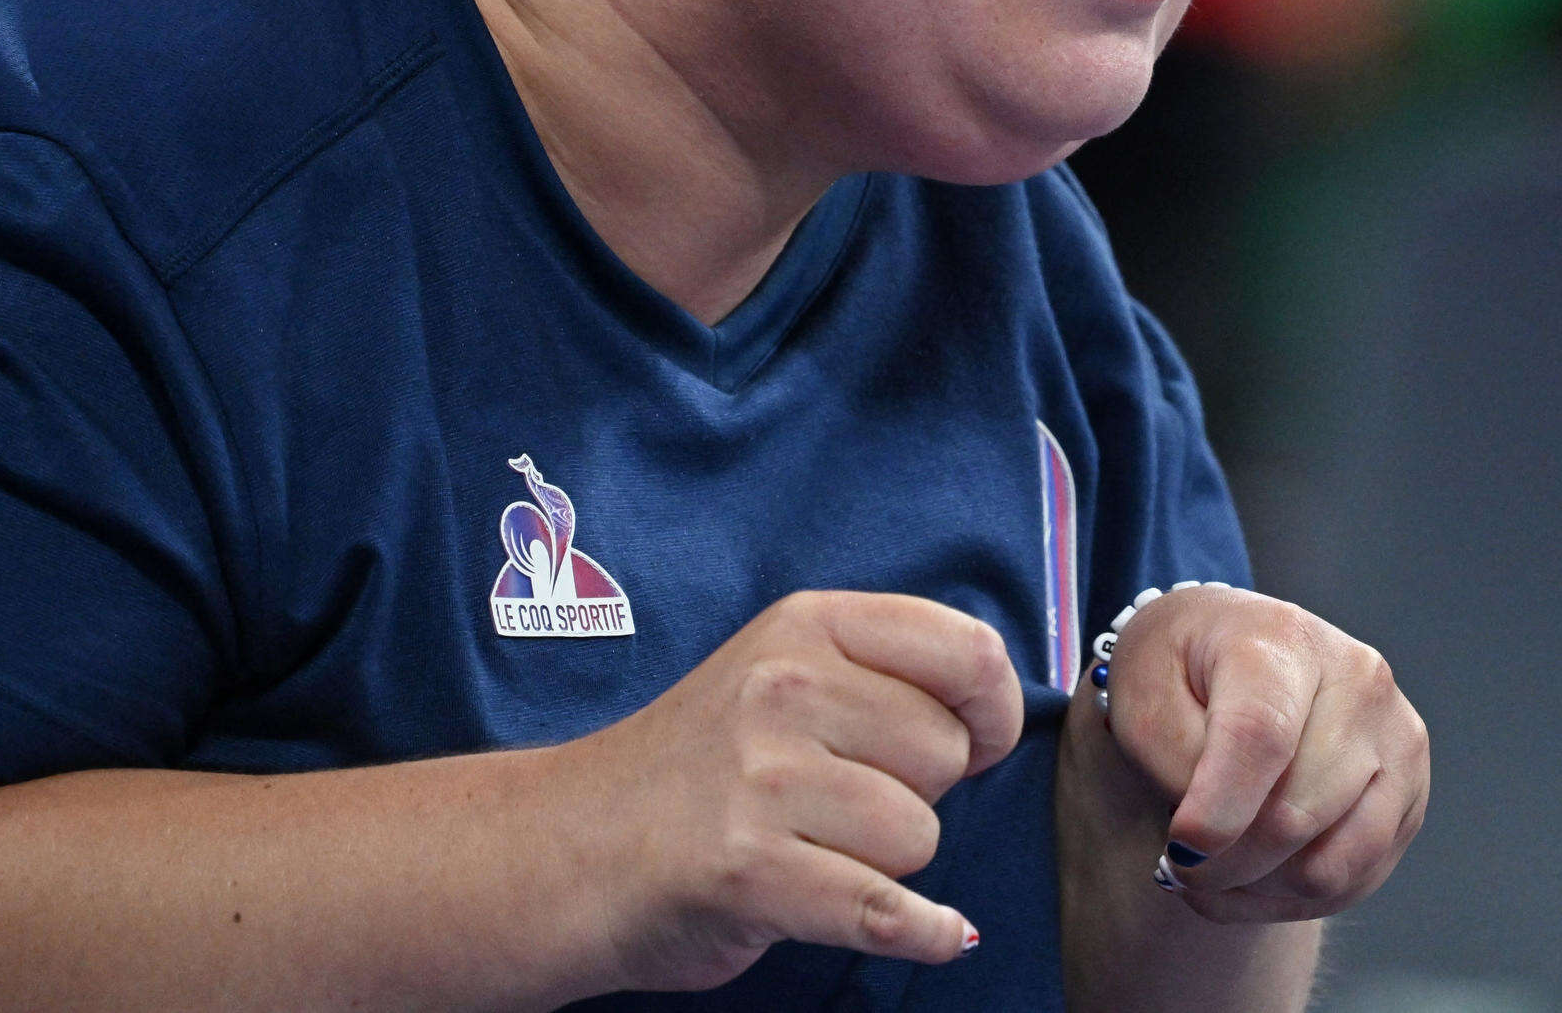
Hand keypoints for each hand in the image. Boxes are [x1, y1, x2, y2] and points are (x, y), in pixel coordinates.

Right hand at [560, 591, 1023, 990]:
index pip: (966, 650)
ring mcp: (761, 778)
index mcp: (807, 627)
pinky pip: (883, 908)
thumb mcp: (784, 674)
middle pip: (947, 753)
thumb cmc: (699, 770)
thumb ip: (883, 675)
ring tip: (811, 850)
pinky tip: (940, 934)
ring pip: (918, 835)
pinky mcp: (745, 870)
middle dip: (919, 793)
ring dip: (886, 863)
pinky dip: (921, 932)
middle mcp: (785, 687)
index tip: (982, 742)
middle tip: (842, 805)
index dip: (995, 708)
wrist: (563, 850)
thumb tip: (999, 720)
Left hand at [1103, 588, 1428, 923]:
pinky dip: (1289, 898)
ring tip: (1215, 868)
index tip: (1178, 853)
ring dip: (1258, 889)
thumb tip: (1212, 844)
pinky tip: (1252, 872)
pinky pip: (1352, 882)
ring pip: (1330, 866)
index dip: (1218, 812)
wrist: (1229, 652)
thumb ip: (1178, 765)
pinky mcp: (1409, 793)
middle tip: (1179, 864)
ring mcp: (1396, 739)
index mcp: (1285, 640)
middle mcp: (1359, 682)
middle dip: (1223, 864)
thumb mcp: (1146, 698)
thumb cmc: (1182, 673)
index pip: (1262, 737)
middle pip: (1295, 815)